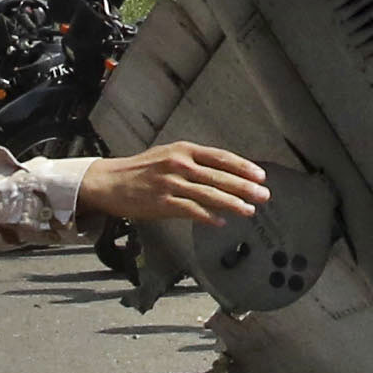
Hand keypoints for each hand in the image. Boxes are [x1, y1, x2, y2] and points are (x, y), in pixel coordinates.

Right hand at [80, 142, 272, 231]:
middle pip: (219, 176)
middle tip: (264, 195)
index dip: (243, 167)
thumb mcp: (168, 155)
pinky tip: (221, 222)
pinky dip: (208, 217)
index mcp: (183, 150)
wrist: (109, 181)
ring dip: (232, 203)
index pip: (220, 157)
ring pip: (209, 194)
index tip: (260, 175)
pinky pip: (191, 210)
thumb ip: (194, 162)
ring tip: (249, 210)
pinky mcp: (162, 202)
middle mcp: (179, 164)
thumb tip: (223, 174)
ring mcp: (171, 183)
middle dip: (245, 187)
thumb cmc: (141, 170)